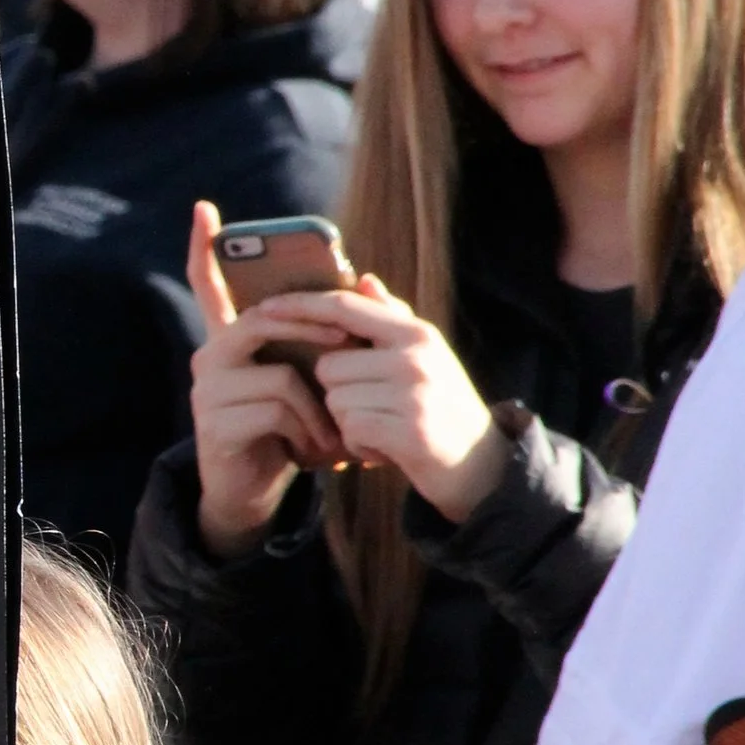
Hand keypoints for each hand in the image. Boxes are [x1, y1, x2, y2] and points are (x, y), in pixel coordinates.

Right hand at [185, 201, 345, 556]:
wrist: (255, 493)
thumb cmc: (286, 431)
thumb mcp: (311, 380)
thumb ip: (334, 332)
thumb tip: (368, 278)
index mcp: (230, 340)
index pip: (209, 284)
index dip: (204, 248)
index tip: (203, 208)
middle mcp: (210, 356)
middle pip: (262, 319)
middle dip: (311, 325)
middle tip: (348, 339)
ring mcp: (208, 389)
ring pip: (281, 373)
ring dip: (320, 405)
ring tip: (332, 433)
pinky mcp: (215, 422)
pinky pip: (278, 407)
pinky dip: (309, 429)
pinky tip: (315, 450)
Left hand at [307, 280, 506, 520]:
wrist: (481, 466)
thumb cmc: (440, 406)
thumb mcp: (422, 357)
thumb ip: (390, 318)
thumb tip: (363, 278)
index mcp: (415, 333)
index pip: (346, 306)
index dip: (301, 306)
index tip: (264, 308)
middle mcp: (415, 357)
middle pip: (329, 365)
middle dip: (337, 392)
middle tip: (371, 408)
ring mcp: (413, 393)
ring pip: (335, 400)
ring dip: (349, 422)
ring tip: (383, 427)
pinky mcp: (408, 431)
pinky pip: (350, 430)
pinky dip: (359, 446)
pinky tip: (385, 449)